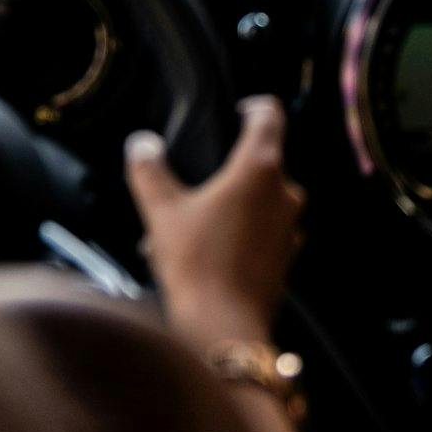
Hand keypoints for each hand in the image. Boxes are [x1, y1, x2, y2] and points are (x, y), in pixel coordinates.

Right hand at [124, 96, 305, 346]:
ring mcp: (289, 226)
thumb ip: (150, 170)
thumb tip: (141, 144)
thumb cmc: (197, 265)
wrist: (224, 326)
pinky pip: (262, 232)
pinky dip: (238, 233)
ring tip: (186, 230)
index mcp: (259, 169)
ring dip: (228, 207)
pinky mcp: (286, 255)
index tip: (238, 110)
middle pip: (261, 162)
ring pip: (259, 201)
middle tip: (192, 188)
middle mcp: (284, 193)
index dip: (254, 105)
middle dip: (227, 171)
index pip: (269, 116)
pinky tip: (203, 254)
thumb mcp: (162, 212)